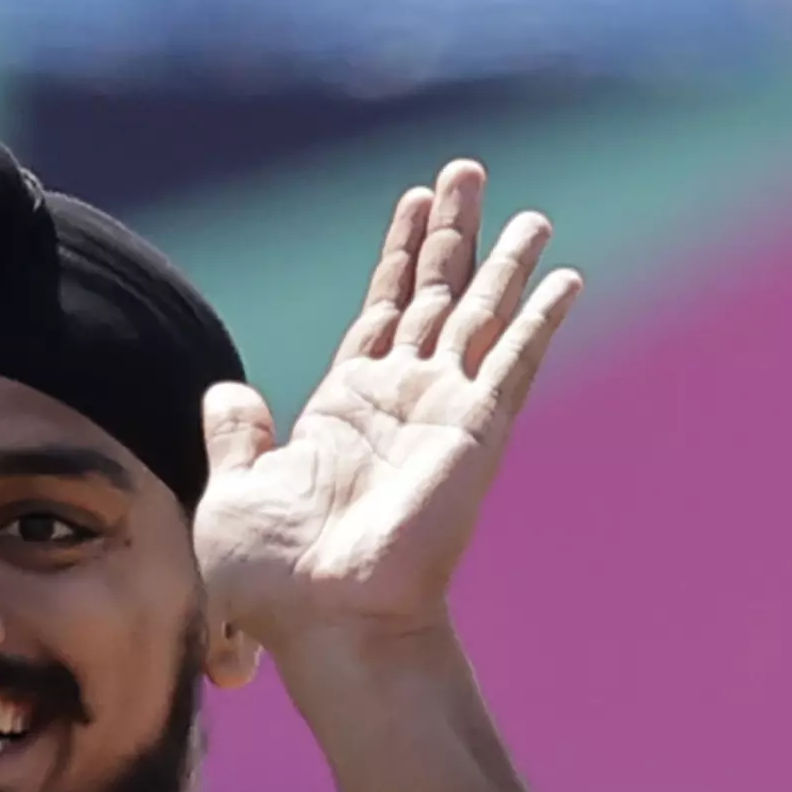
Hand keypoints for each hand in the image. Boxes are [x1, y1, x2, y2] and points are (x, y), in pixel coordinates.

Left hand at [195, 158, 580, 671]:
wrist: (326, 620)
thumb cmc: (275, 578)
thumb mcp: (233, 492)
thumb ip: (237, 435)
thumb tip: (225, 391)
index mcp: (344, 408)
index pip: (379, 309)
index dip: (397, 254)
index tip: (414, 201)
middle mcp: (400, 401)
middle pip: (432, 294)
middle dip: (450, 233)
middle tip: (465, 172)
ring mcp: (442, 412)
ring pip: (477, 315)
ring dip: (503, 263)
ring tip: (531, 214)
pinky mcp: (475, 429)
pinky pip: (514, 360)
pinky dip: (539, 318)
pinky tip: (566, 279)